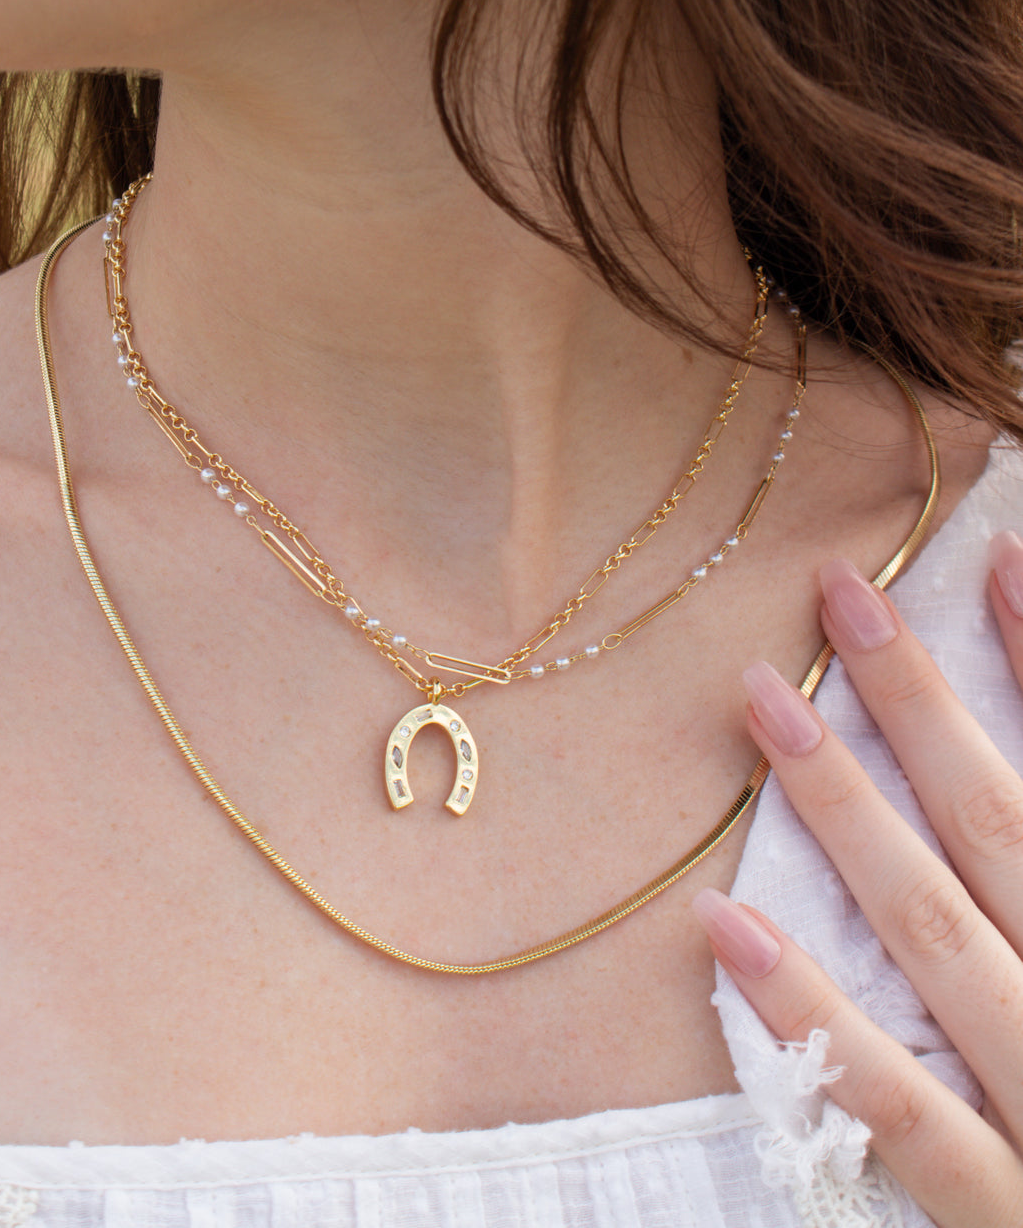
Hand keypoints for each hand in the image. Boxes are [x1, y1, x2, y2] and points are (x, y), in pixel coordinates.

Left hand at [692, 536, 1022, 1227]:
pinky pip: (894, 1103)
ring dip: (847, 807)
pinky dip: (813, 1010)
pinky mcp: (994, 1205)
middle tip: (840, 590)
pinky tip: (725, 922)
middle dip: (921, 701)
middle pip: (999, 824)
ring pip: (935, 929)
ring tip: (764, 699)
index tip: (989, 556)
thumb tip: (990, 787)